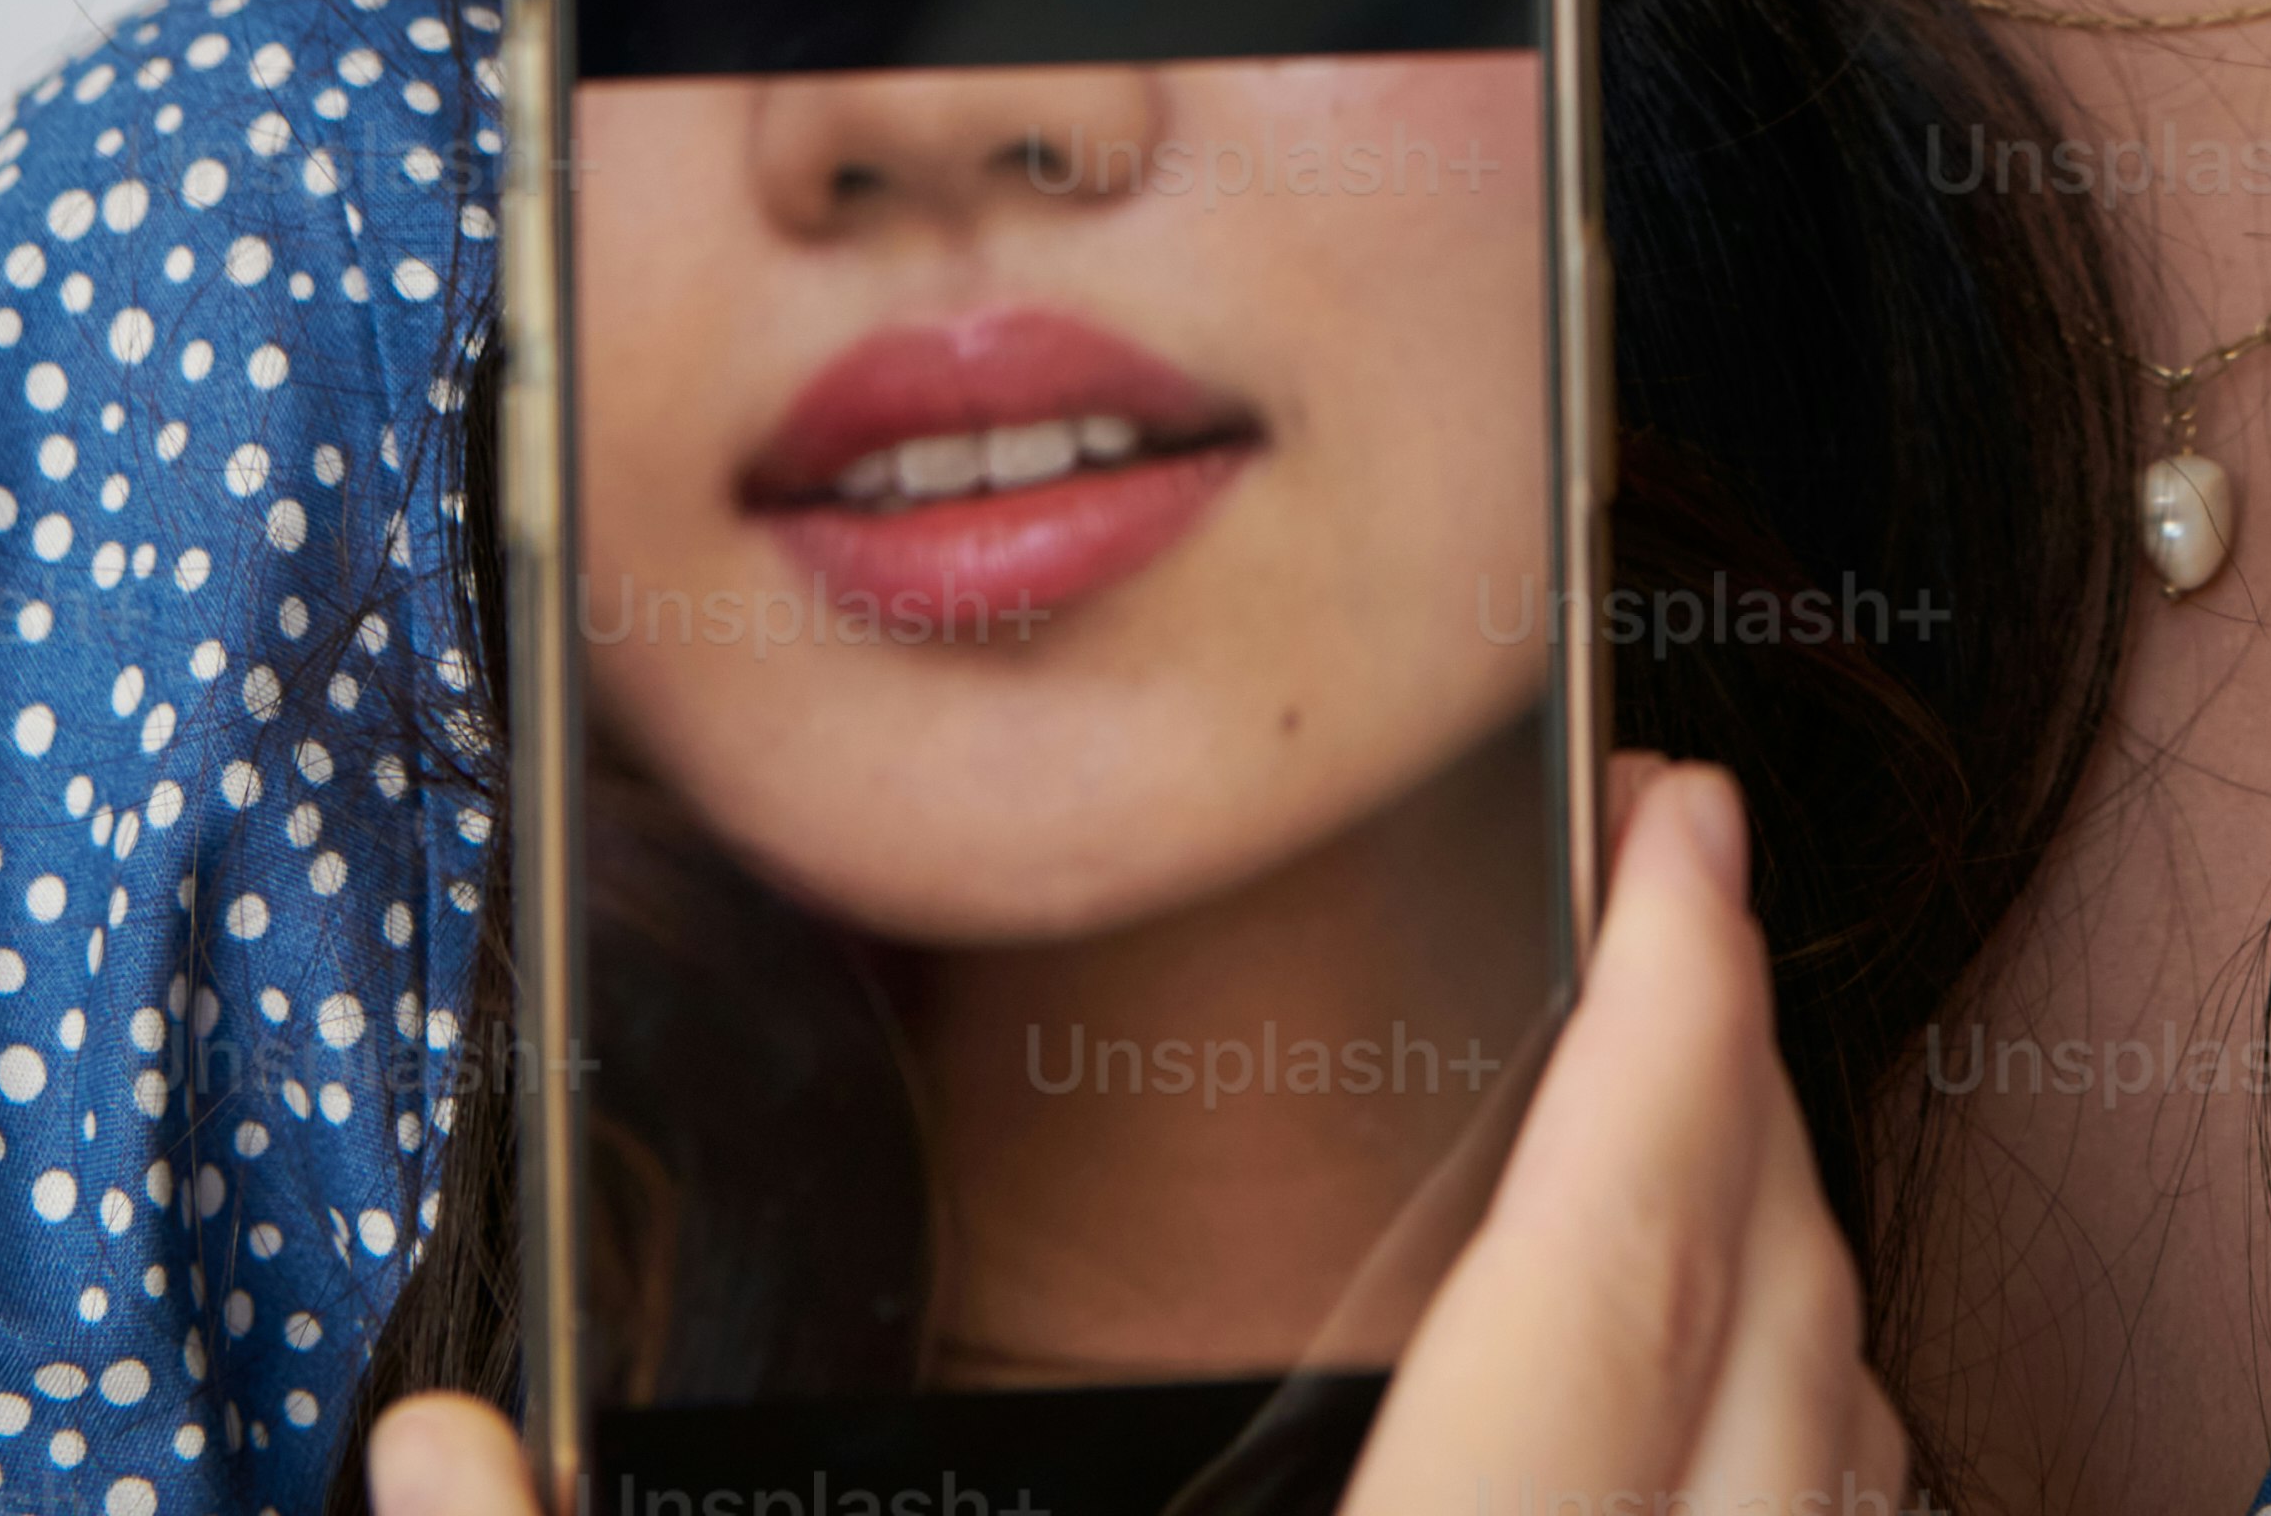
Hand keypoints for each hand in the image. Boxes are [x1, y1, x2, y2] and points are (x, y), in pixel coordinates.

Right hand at [368, 764, 1922, 1515]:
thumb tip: (417, 1446)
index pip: (1626, 1252)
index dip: (1682, 1005)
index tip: (1690, 821)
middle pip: (1787, 1348)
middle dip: (1751, 1114)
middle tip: (1663, 955)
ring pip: (1854, 1499)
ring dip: (1805, 1318)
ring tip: (1701, 1175)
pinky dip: (1808, 1499)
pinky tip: (1711, 1462)